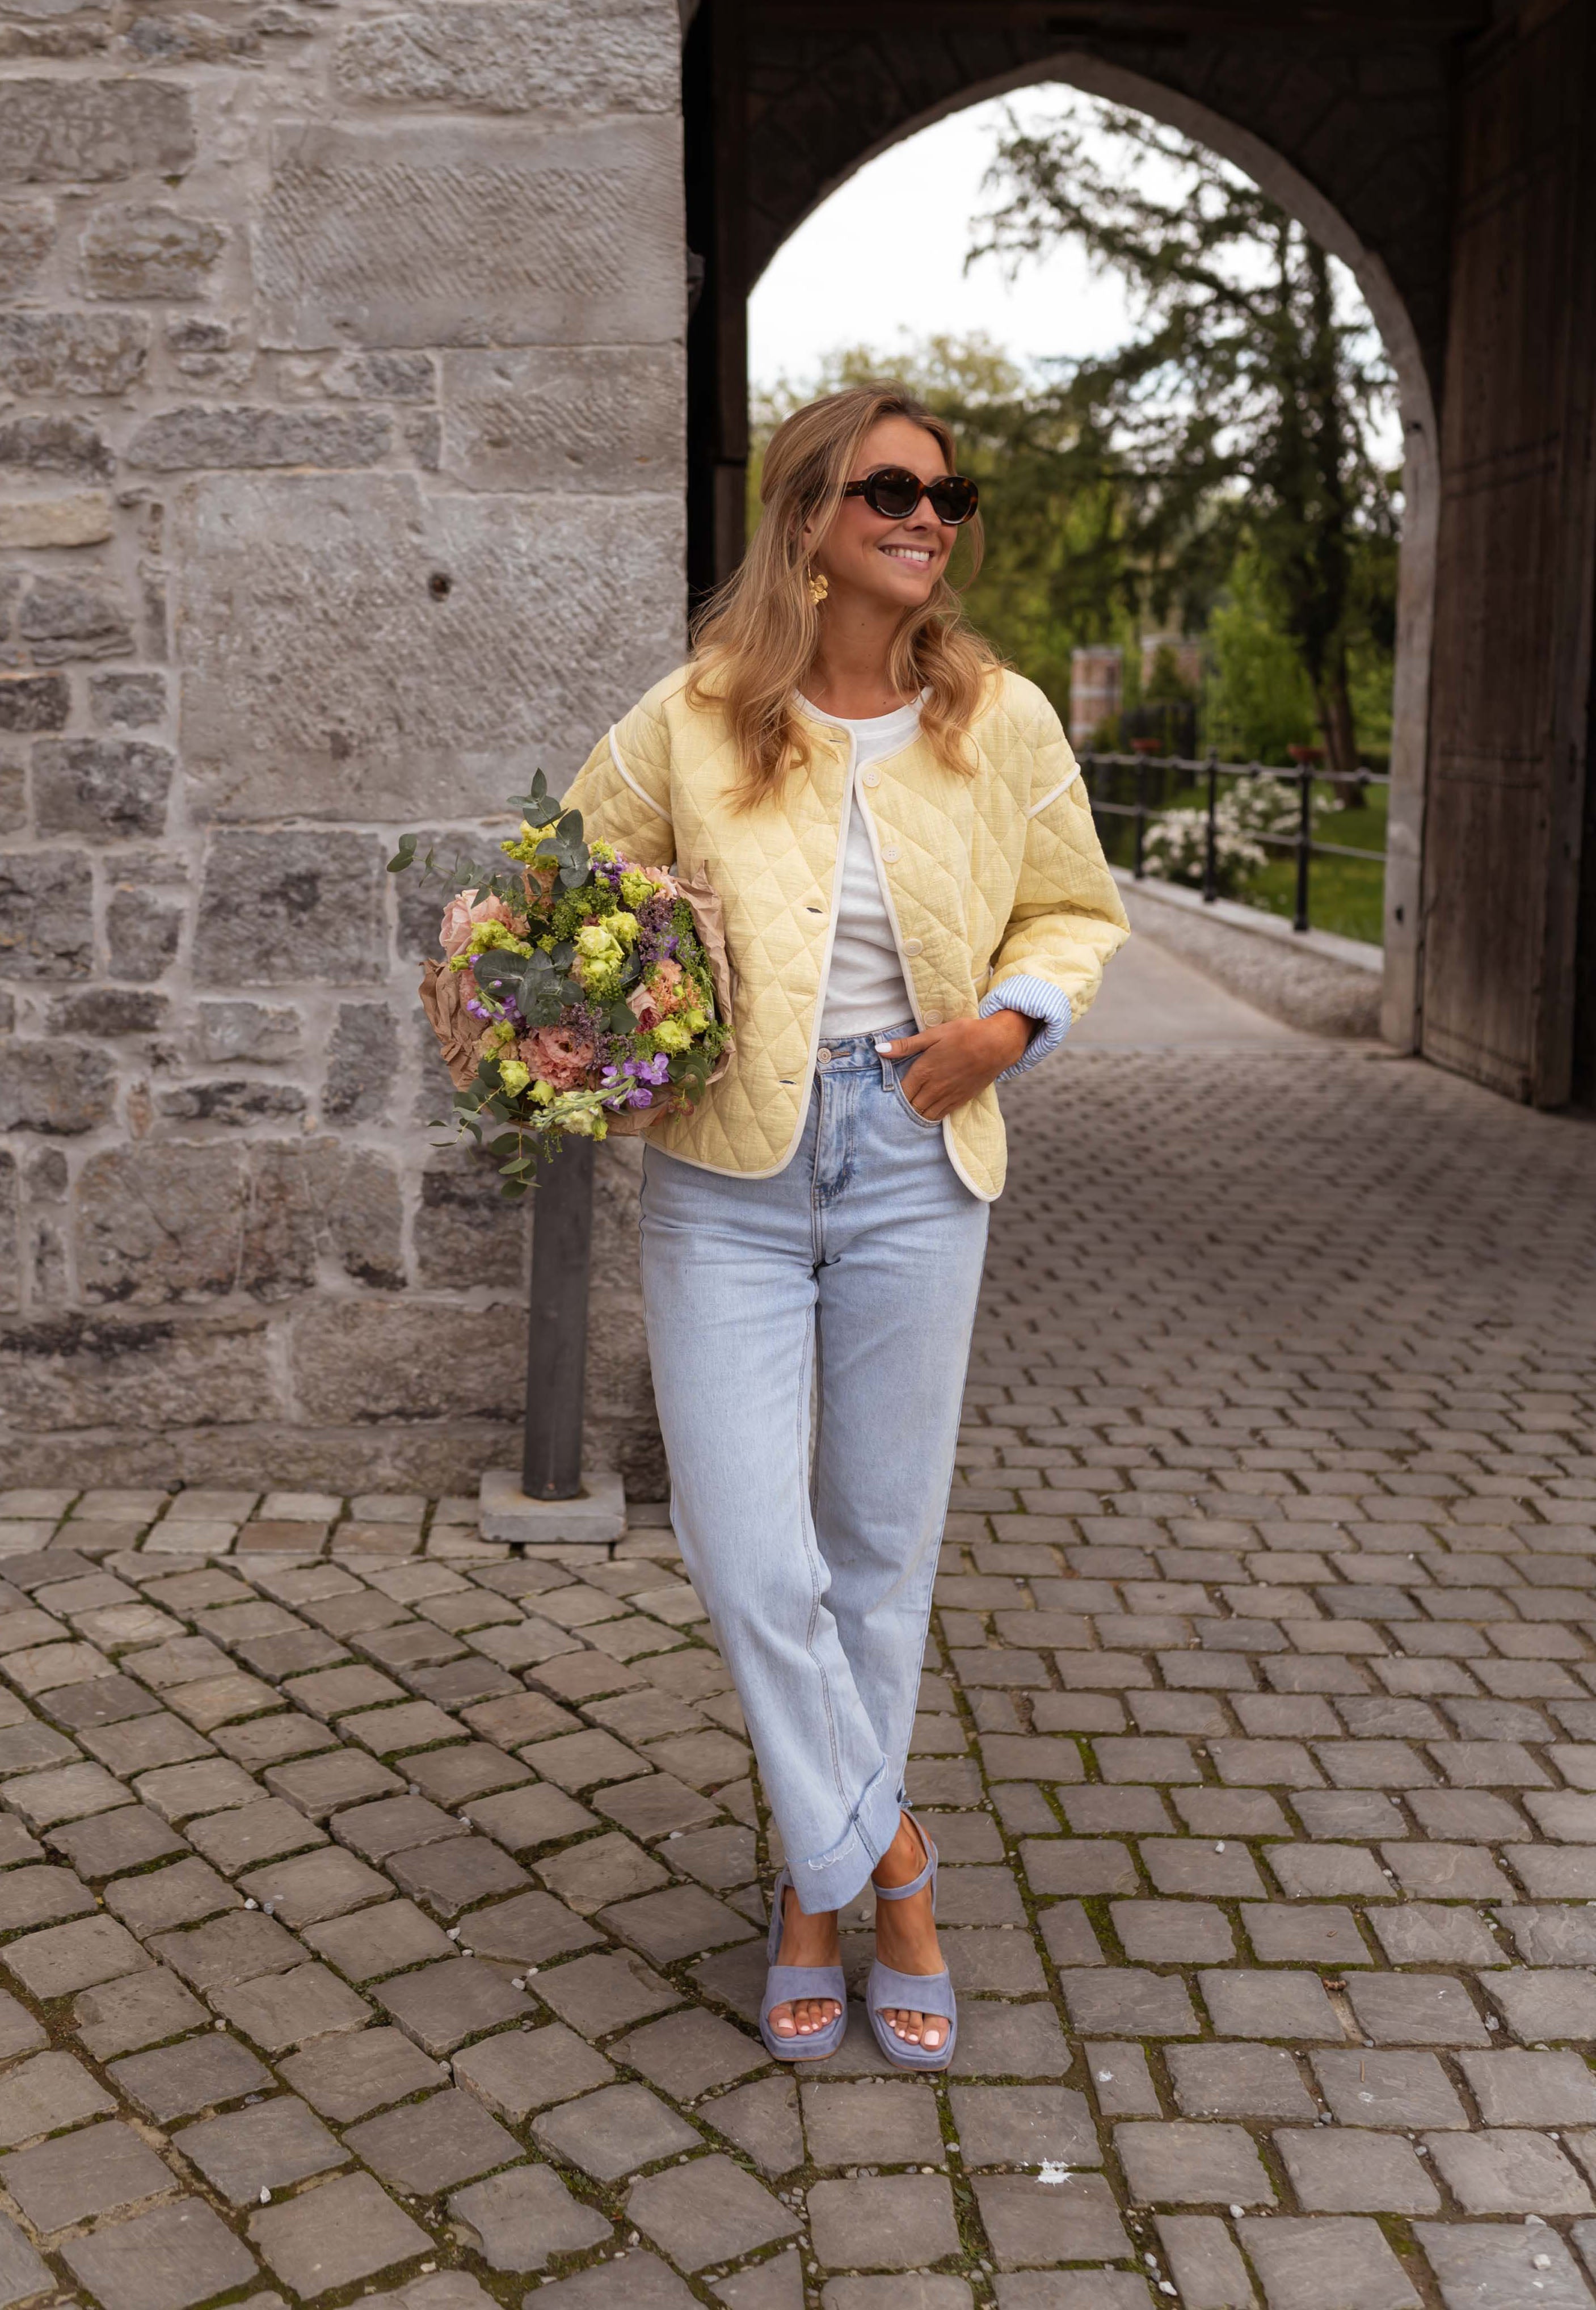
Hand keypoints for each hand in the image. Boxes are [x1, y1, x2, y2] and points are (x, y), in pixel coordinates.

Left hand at [880, 1013, 1030, 1120]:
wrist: (996, 1044)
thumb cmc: (964, 1034)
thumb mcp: (933, 1034)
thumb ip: (906, 1045)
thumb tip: (879, 1050)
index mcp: (923, 1071)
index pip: (901, 1092)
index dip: (893, 1095)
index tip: (888, 1094)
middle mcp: (933, 1088)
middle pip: (911, 1106)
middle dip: (902, 1107)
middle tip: (896, 1105)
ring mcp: (948, 1096)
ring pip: (924, 1114)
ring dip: (915, 1114)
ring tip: (909, 1111)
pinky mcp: (961, 1100)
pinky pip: (940, 1115)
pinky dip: (930, 1117)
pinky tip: (926, 1114)